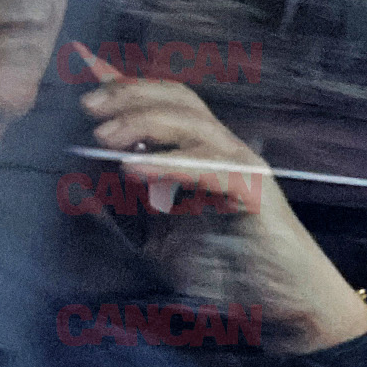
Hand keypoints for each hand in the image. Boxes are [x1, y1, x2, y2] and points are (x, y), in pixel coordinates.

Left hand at [75, 42, 366, 353]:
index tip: (82, 62)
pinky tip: (134, 168)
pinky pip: (208, 166)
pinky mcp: (252, 190)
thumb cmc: (227, 272)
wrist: (284, 304)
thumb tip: (83, 186)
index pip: (162, 104)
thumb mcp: (158, 241)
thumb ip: (127, 212)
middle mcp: (221, 150)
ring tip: (104, 136)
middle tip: (88, 106)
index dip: (124, 81)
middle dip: (130, 93)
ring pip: (192, 123)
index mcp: (199, 154)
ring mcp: (240, 165)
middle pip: (178, 98)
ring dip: (144, 122)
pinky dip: (168, 163)